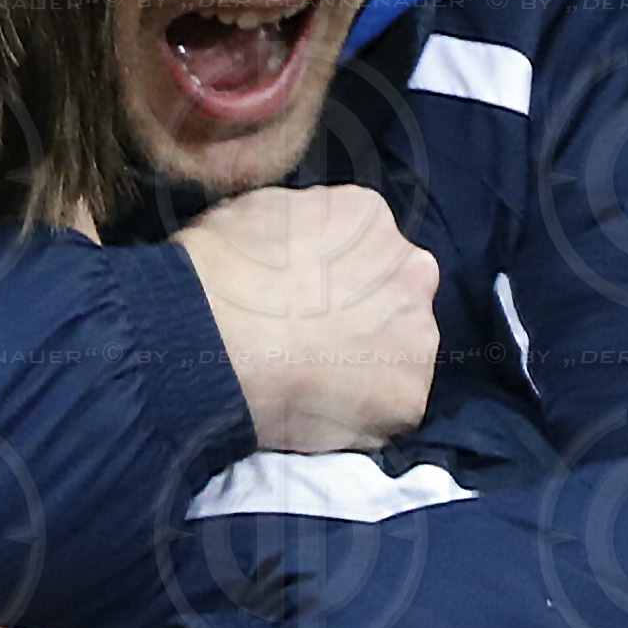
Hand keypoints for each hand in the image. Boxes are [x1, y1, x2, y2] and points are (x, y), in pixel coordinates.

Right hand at [176, 185, 438, 454]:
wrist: (211, 340)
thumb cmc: (219, 276)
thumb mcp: (252, 213)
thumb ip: (299, 225)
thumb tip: (298, 244)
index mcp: (369, 218)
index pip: (367, 246)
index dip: (336, 278)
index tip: (309, 300)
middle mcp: (409, 269)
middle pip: (395, 297)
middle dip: (364, 318)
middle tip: (316, 342)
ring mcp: (416, 336)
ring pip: (400, 353)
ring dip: (368, 366)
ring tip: (313, 380)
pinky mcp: (408, 397)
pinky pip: (389, 408)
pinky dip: (361, 413)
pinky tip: (319, 410)